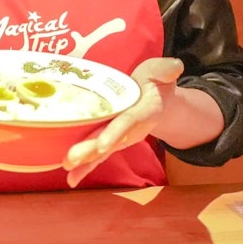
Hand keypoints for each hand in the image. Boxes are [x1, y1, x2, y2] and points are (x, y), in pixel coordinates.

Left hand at [62, 57, 182, 187]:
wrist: (158, 101)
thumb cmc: (155, 83)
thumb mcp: (161, 72)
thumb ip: (165, 69)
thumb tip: (175, 66)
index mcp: (143, 111)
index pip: (128, 122)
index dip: (116, 133)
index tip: (103, 145)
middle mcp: (130, 129)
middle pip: (110, 141)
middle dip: (90, 151)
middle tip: (71, 158)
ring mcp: (120, 138)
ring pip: (101, 151)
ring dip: (84, 161)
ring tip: (67, 168)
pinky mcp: (110, 141)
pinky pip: (97, 156)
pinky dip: (84, 167)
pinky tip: (71, 178)